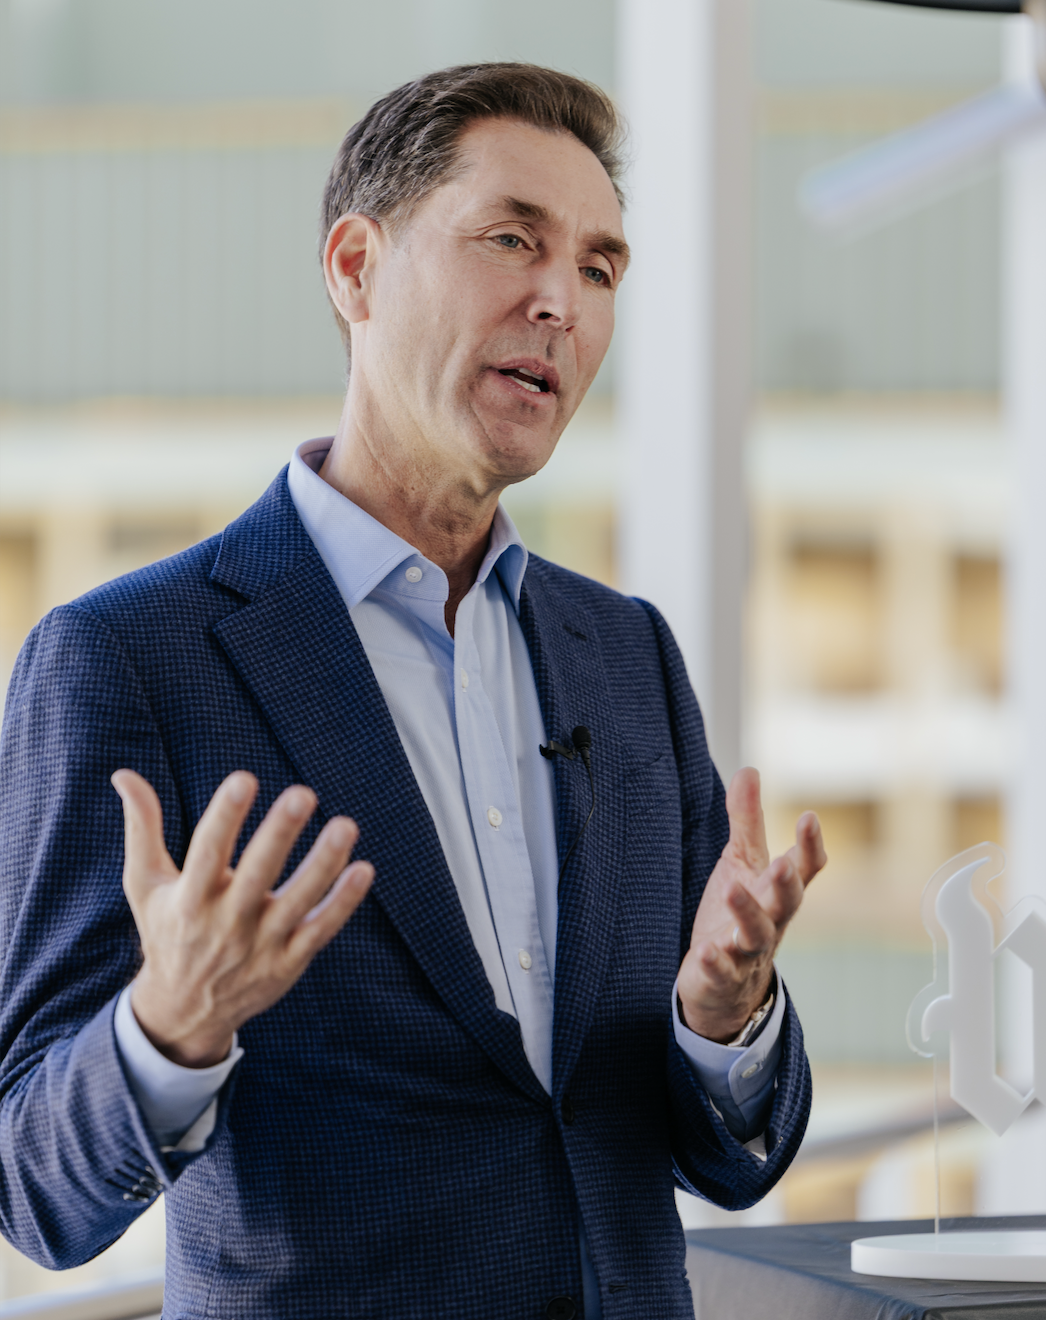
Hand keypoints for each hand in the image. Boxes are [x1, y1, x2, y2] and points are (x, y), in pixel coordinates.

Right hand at [112, 769, 373, 1067]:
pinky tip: (363, 870)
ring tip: (345, 825)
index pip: (206, 852)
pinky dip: (342, 903)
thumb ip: (142, 828)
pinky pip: (320, 929)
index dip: (225, 816)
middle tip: (302, 794)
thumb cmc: (168, 931)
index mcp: (189, 899)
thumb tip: (123, 774)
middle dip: (278, 835)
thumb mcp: (145, 884)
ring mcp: (260, 945)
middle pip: (255, 875)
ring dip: (323, 865)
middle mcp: (225, 923)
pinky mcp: (288, 961)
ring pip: (297, 902)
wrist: (185, 1011)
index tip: (243, 778)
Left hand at [677, 767, 824, 1043]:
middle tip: (784, 863)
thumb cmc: (738, 912)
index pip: (802, 869)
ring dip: (746, 913)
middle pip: (785, 903)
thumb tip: (750, 769)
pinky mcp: (721, 977)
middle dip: (787, 884)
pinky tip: (704, 951)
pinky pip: (721, 971)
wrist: (726, 985)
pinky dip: (714, 962)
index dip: (809, 846)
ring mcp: (747, 952)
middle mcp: (770, 922)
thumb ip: (746, 820)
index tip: (809, 817)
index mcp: (777, 893)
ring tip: (732, 889)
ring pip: (753, 935)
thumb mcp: (742, 863)